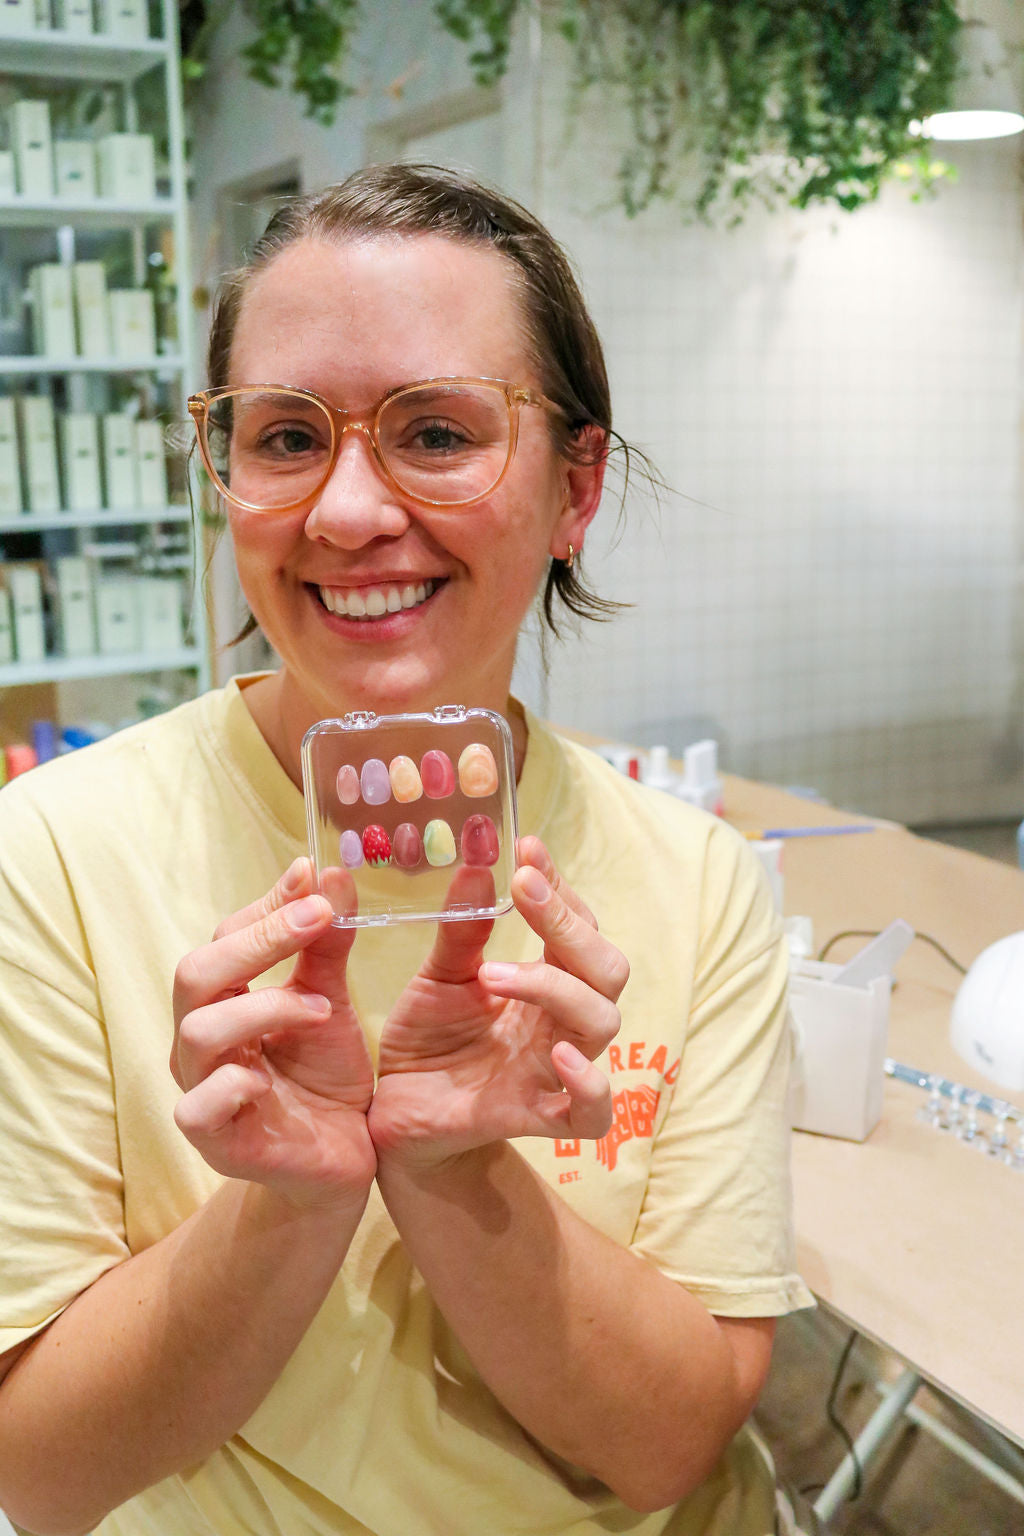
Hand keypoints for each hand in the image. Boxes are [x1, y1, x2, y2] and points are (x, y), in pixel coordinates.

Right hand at [171, 858, 375, 1208]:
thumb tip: (333, 876)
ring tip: (319, 1008)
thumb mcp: (331, 1003)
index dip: (267, 903)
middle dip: (258, 939)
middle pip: (197, 972)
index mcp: (223, 998)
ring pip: (198, 1031)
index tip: (312, 874)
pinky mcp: (212, 1139)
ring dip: (261, 1008)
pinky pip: (199, 1105)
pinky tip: (270, 1079)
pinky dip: (234, 1084)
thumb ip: (326, 948)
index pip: (228, 936)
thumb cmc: (326, 1075)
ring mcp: (200, 1088)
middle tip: (317, 917)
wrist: (343, 1158)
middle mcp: (200, 1038)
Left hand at [368, 837, 626, 1165]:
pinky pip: (592, 1113)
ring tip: (494, 973)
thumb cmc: (430, 1042)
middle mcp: (559, 1022)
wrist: (398, 1117)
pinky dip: (589, 1084)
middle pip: (606, 968)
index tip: (526, 848)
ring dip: (556, 987)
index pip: (577, 926)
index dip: (560, 886)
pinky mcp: (537, 1117)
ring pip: (601, 1022)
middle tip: (523, 887)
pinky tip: (560, 1056)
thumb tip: (477, 861)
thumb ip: (462, 929)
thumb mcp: (440, 976)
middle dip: (570, 925)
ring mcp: (553, 1069)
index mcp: (545, 982)